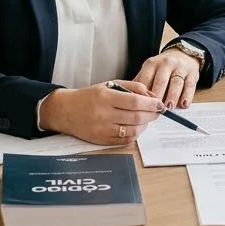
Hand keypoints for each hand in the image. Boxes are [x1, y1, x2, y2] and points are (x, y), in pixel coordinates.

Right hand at [38, 80, 163, 144]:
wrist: (65, 110)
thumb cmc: (89, 96)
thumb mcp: (110, 84)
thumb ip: (133, 87)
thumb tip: (152, 96)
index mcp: (106, 97)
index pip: (135, 102)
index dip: (151, 104)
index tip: (159, 104)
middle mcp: (103, 114)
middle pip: (137, 117)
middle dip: (152, 115)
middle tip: (157, 112)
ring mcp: (102, 129)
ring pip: (133, 130)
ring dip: (145, 125)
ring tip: (146, 119)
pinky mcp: (101, 140)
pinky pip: (125, 140)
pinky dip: (135, 134)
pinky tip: (136, 127)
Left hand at [134, 49, 200, 108]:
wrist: (183, 55)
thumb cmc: (162, 69)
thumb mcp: (149, 70)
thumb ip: (141, 83)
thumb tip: (128, 99)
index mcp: (152, 64)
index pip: (146, 78)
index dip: (143, 93)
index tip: (141, 106)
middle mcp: (166, 63)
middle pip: (161, 81)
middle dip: (158, 96)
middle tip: (154, 109)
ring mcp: (180, 68)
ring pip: (176, 82)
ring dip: (172, 96)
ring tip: (168, 107)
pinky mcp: (192, 73)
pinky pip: (190, 85)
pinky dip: (187, 96)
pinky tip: (184, 104)